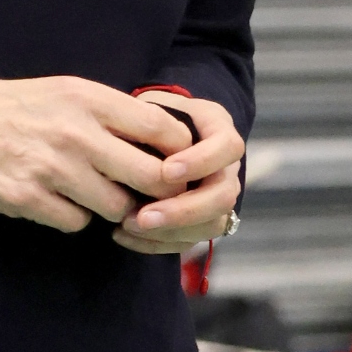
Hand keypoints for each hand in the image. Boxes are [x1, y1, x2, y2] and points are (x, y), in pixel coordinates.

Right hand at [0, 73, 194, 232]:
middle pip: (151, 177)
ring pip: (116, 208)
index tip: (172, 164)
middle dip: (154, 192)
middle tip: (144, 194)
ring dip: (110, 208)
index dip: (178, 154)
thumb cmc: (10, 108)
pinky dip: (72, 217)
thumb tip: (163, 141)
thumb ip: (109, 113)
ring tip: (90, 193)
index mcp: (88, 99)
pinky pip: (76, 223)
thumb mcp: (62, 92)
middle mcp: (76, 132)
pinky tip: (55, 201)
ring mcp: (52, 168)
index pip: (162, 130)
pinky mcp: (28, 198)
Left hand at [111, 96, 244, 255]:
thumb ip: (152, 125)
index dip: (202, 162)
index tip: (166, 171)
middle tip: (143, 216)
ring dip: (170, 231)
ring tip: (128, 225)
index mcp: (219, 133)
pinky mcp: (201, 223)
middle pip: (224, 196)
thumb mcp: (150, 108)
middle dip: (183, 211)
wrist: (146, 136)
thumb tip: (135, 152)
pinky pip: (189, 242)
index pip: (228, 148)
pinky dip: (155, 243)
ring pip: (212, 226)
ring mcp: (217, 198)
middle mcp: (226, 169)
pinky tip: (122, 235)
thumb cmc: (148, 117)